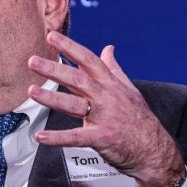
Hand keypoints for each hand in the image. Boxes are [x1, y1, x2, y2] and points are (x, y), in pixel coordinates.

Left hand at [27, 31, 184, 186]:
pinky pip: (76, 137)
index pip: (89, 60)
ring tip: (32, 91)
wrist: (155, 150)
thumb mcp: (129, 90)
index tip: (52, 36)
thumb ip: (114, 69)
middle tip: (33, 61)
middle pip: (78, 79)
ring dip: (51, 98)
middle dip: (54, 69)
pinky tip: (40, 136)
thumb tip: (108, 48)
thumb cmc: (140, 119)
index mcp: (111, 84)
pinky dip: (57, 138)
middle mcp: (107, 97)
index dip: (70, 47)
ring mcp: (104, 117)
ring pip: (74, 105)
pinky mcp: (101, 138)